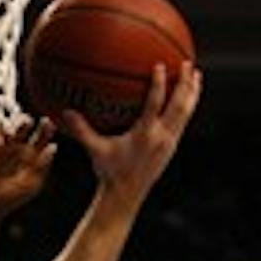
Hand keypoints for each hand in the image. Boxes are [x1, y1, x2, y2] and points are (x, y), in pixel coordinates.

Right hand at [0, 118, 55, 217]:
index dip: (46, 129)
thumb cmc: (9, 199)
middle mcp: (18, 149)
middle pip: (26, 127)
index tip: (47, 124)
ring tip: (14, 133)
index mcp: (32, 158)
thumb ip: (41, 166)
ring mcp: (3, 146)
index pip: (41, 138)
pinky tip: (0, 143)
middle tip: (29, 122)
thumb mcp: (30, 184)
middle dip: (28, 121)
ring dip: (13, 124)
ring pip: (10, 126)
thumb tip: (53, 146)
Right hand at [65, 60, 201, 207]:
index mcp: (144, 135)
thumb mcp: (95, 150)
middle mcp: (161, 138)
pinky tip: (187, 98)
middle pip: (179, 106)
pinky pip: (183, 122)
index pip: (155, 105)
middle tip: (189, 63)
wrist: (126, 197)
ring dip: (192, 93)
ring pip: (186, 114)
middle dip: (186, 84)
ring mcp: (169, 144)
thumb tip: (63, 112)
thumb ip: (81, 130)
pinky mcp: (171, 149)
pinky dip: (187, 107)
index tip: (161, 65)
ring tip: (197, 76)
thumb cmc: (109, 173)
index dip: (159, 84)